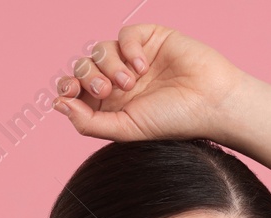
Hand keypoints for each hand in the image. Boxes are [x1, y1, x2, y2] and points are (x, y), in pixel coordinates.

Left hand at [53, 24, 247, 142]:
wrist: (212, 103)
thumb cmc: (174, 121)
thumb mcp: (127, 129)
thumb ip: (89, 122)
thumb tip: (58, 104)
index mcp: (113, 104)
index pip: (76, 89)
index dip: (67, 87)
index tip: (70, 93)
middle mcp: (121, 80)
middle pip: (83, 67)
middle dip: (88, 76)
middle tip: (108, 91)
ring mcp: (135, 58)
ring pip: (100, 48)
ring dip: (109, 64)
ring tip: (131, 81)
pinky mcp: (150, 39)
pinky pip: (124, 34)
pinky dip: (128, 47)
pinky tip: (143, 65)